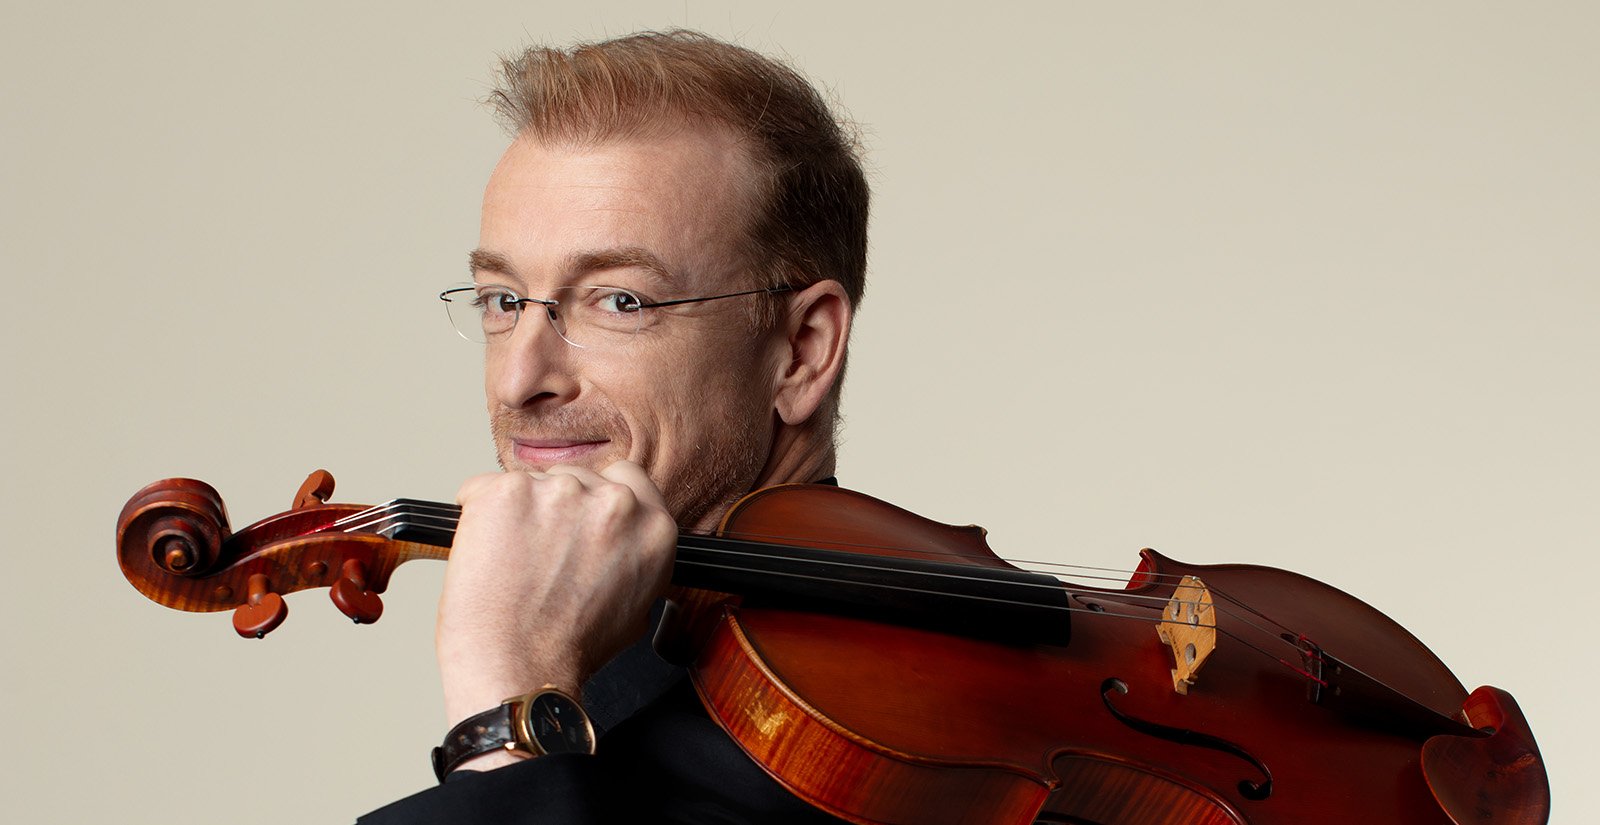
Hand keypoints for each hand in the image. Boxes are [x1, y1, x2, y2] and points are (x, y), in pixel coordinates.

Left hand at [435, 461, 676, 736]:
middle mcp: (613, 502)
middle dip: (555, 508)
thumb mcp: (636, 607)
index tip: (576, 516)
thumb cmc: (569, 649)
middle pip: (576, 478)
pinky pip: (482, 488)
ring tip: (511, 561)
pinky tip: (486, 551)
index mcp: (652, 527)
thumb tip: (613, 539)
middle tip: (538, 551)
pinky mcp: (509, 492)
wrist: (519, 667)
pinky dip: (477, 514)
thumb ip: (631, 555)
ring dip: (518, 512)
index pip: (627, 478)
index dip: (595, 497)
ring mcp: (560, 492)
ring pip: (531, 483)